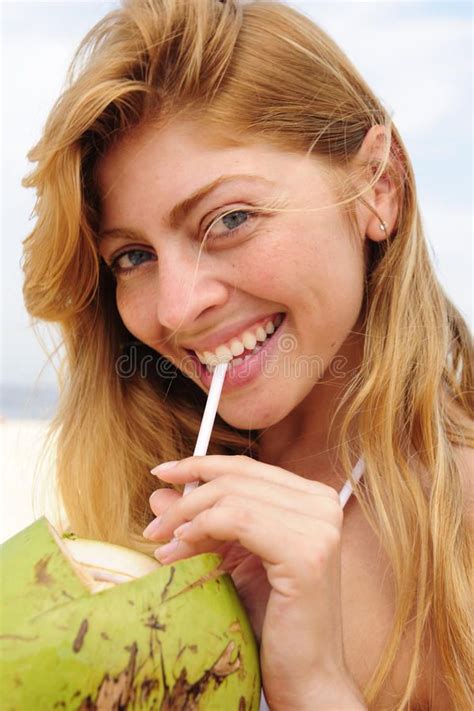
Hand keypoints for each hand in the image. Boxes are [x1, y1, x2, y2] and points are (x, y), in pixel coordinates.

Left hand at [144, 455, 363, 708]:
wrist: (308, 678)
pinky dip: (201, 529)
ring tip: (164, 547)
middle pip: (237, 477)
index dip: (200, 465)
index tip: (163, 474)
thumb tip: (161, 494)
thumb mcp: (230, 560)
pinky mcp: (307, 554)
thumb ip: (201, 523)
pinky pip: (237, 520)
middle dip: (186, 496)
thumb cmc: (272, 622)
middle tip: (155, 526)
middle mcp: (322, 505)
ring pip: (232, 496)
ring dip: (186, 518)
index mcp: (312, 500)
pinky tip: (182, 548)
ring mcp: (320, 527)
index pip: (247, 467)